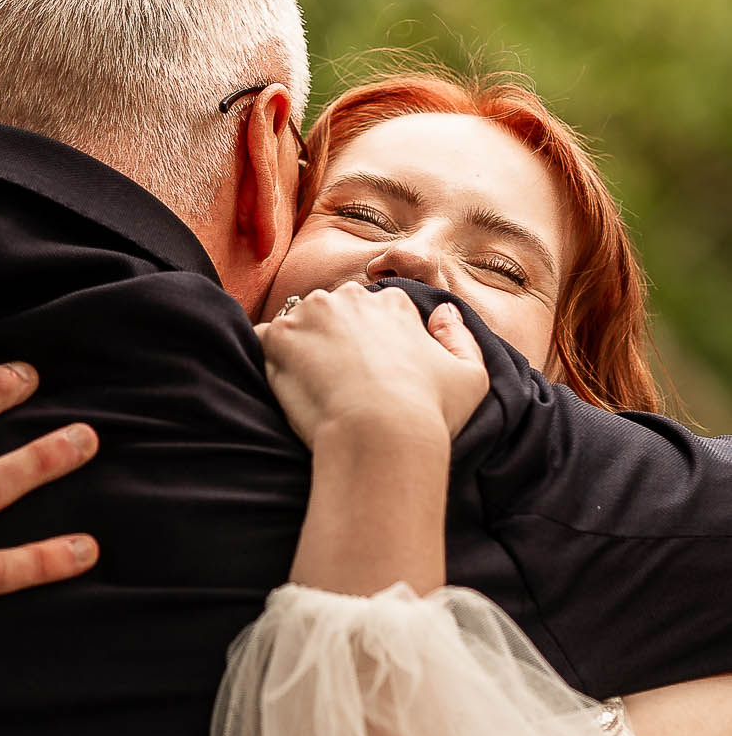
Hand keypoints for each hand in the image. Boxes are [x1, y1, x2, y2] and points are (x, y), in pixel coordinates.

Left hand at [255, 283, 488, 449]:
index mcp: (391, 302)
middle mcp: (348, 298)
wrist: (381, 437)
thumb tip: (443, 312)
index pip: (373, 310)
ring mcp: (308, 314)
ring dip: (302, 349)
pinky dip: (272, 360)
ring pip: (298, 325)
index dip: (370, 343)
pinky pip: (265, 341)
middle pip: (333, 312)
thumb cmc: (430, 413)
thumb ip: (459, 337)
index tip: (370, 374)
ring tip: (315, 389)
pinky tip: (291, 389)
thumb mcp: (471, 376)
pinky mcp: (276, 338)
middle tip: (340, 383)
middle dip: (333, 339)